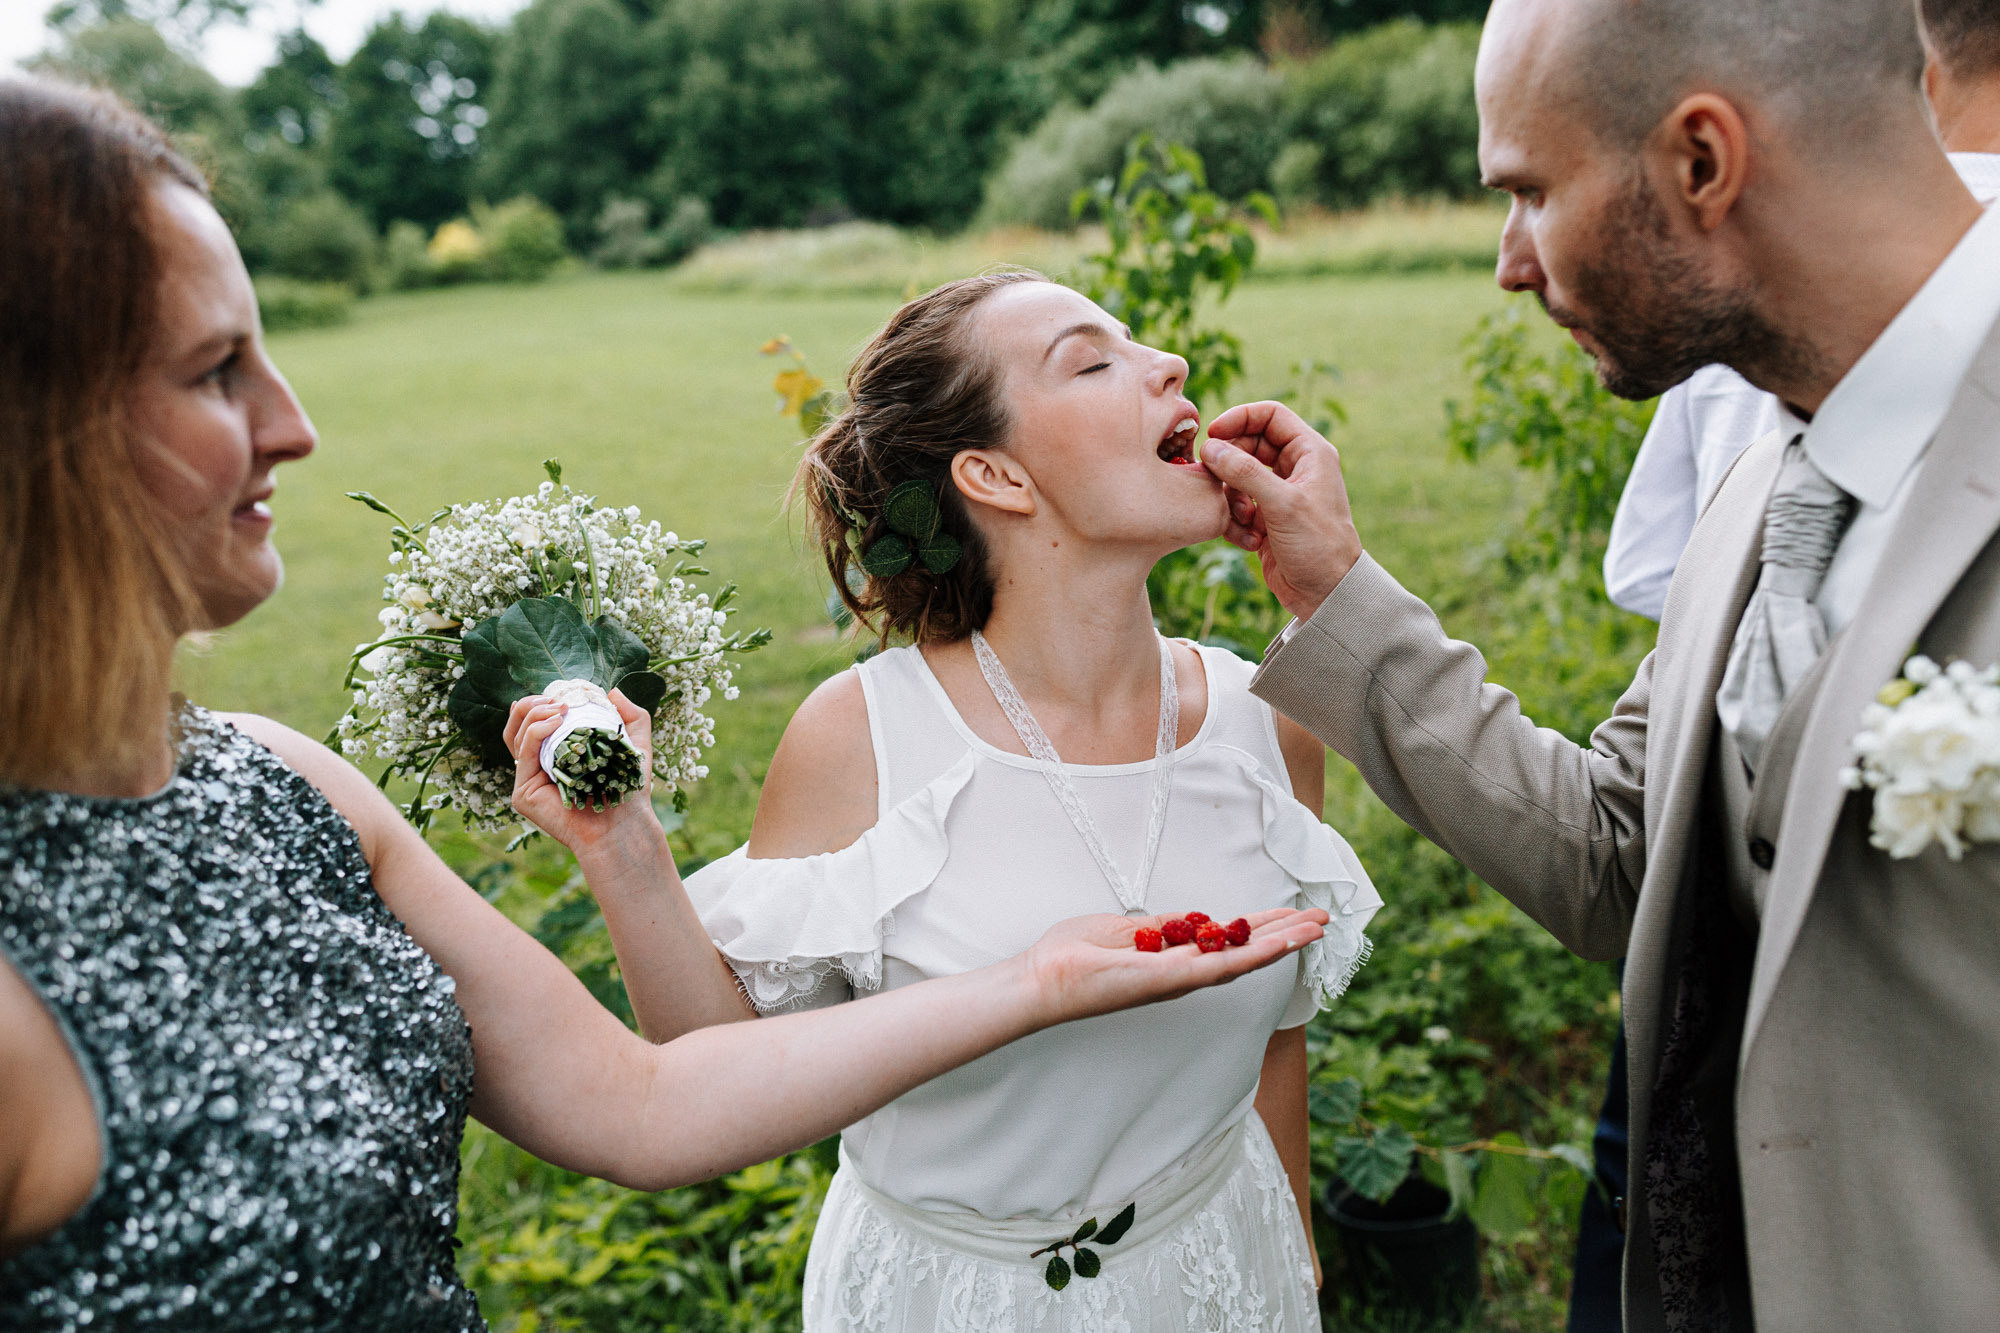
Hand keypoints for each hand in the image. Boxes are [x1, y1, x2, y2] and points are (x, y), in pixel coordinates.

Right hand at [505, 690, 662, 855]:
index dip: (538, 704)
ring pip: (516, 735)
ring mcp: (527, 780)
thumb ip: (630, 715)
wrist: (625, 823)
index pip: (534, 724)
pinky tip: (556, 720)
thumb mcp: (634, 743)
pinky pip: (523, 752)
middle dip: (532, 704)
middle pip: (517, 726)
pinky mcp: (523, 793)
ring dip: (533, 712)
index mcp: (555, 755)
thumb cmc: (629, 788)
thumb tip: (613, 690)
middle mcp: (537, 767)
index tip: (558, 692)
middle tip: (557, 698)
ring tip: (560, 706)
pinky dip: (536, 731)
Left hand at [1021, 907, 1328, 1026]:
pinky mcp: (1170, 980)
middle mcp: (1181, 973)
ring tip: (1317, 926)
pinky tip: (1283, 942)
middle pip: (1245, 952)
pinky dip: (1256, 954)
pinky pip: (1221, 965)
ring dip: (1282, 942)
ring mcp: (1179, 979)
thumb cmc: (1071, 956)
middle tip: (1321, 919)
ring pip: (1244, 960)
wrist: (1044, 978)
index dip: (1260, 929)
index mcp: (1170, 959)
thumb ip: (1156, 928)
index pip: (1226, 942)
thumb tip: (1183, 920)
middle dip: (1284, 935)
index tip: (1290, 915)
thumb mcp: (1121, 929)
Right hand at [1199, 401, 1362, 621]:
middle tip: (1210, 476)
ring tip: (1241, 518)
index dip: (1239, 419)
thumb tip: (1210, 448)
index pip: (1270, 416)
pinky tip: (1248, 540)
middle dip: (1229, 462)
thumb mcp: (1282, 504)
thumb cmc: (1318, 545)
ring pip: (1238, 477)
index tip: (1213, 434)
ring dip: (1231, 496)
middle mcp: (1295, 469)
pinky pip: (1237, 506)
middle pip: (1248, 445)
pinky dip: (1234, 520)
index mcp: (1309, 453)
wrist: (1326, 594)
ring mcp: (1279, 494)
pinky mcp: (1265, 520)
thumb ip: (1245, 472)